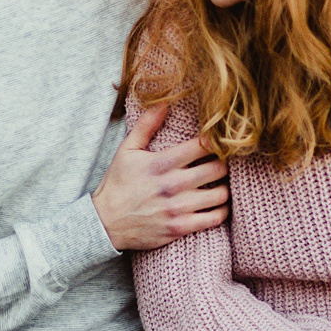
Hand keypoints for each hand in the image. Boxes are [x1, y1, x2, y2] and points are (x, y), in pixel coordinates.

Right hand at [94, 103, 230, 249]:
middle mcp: (172, 185)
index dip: (215, 141)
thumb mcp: (127, 150)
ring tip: (220, 184)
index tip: (217, 142)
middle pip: (218, 169)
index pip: (202, 146)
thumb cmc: (118, 184)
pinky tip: (217, 204)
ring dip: (225, 188)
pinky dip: (221, 211)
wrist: (105, 223)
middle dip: (224, 163)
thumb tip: (164, 102)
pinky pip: (214, 218)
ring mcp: (177, 208)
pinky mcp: (180, 228)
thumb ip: (146, 125)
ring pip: (220, 195)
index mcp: (161, 163)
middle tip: (223, 163)